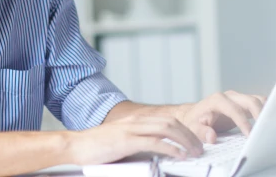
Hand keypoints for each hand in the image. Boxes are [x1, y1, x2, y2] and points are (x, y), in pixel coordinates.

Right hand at [69, 114, 203, 165]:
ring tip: (194, 152)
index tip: (194, 141)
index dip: (184, 129)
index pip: (166, 120)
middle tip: (200, 147)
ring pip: (166, 128)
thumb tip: (156, 153)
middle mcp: (135, 121)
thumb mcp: (120, 142)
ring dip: (184, 140)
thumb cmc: (96, 147)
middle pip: (170, 122)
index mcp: (135, 121)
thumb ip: (137, 143)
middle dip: (189, 134)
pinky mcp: (126, 140)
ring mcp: (131, 129)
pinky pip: (154, 142)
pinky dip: (170, 148)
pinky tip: (179, 155)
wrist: (76, 146)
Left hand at [177, 90, 266, 143]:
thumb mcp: (192, 127)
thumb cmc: (194, 120)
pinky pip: (260, 104)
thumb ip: (200, 131)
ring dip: (267, 112)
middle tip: (266, 131)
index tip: (250, 135)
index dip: (243, 122)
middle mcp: (229, 96)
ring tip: (273, 127)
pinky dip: (267, 111)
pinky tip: (271, 123)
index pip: (234, 110)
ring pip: (259, 100)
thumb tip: (211, 136)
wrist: (194, 114)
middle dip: (261, 114)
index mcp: (217, 100)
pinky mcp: (245, 104)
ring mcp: (238, 99)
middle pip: (250, 101)